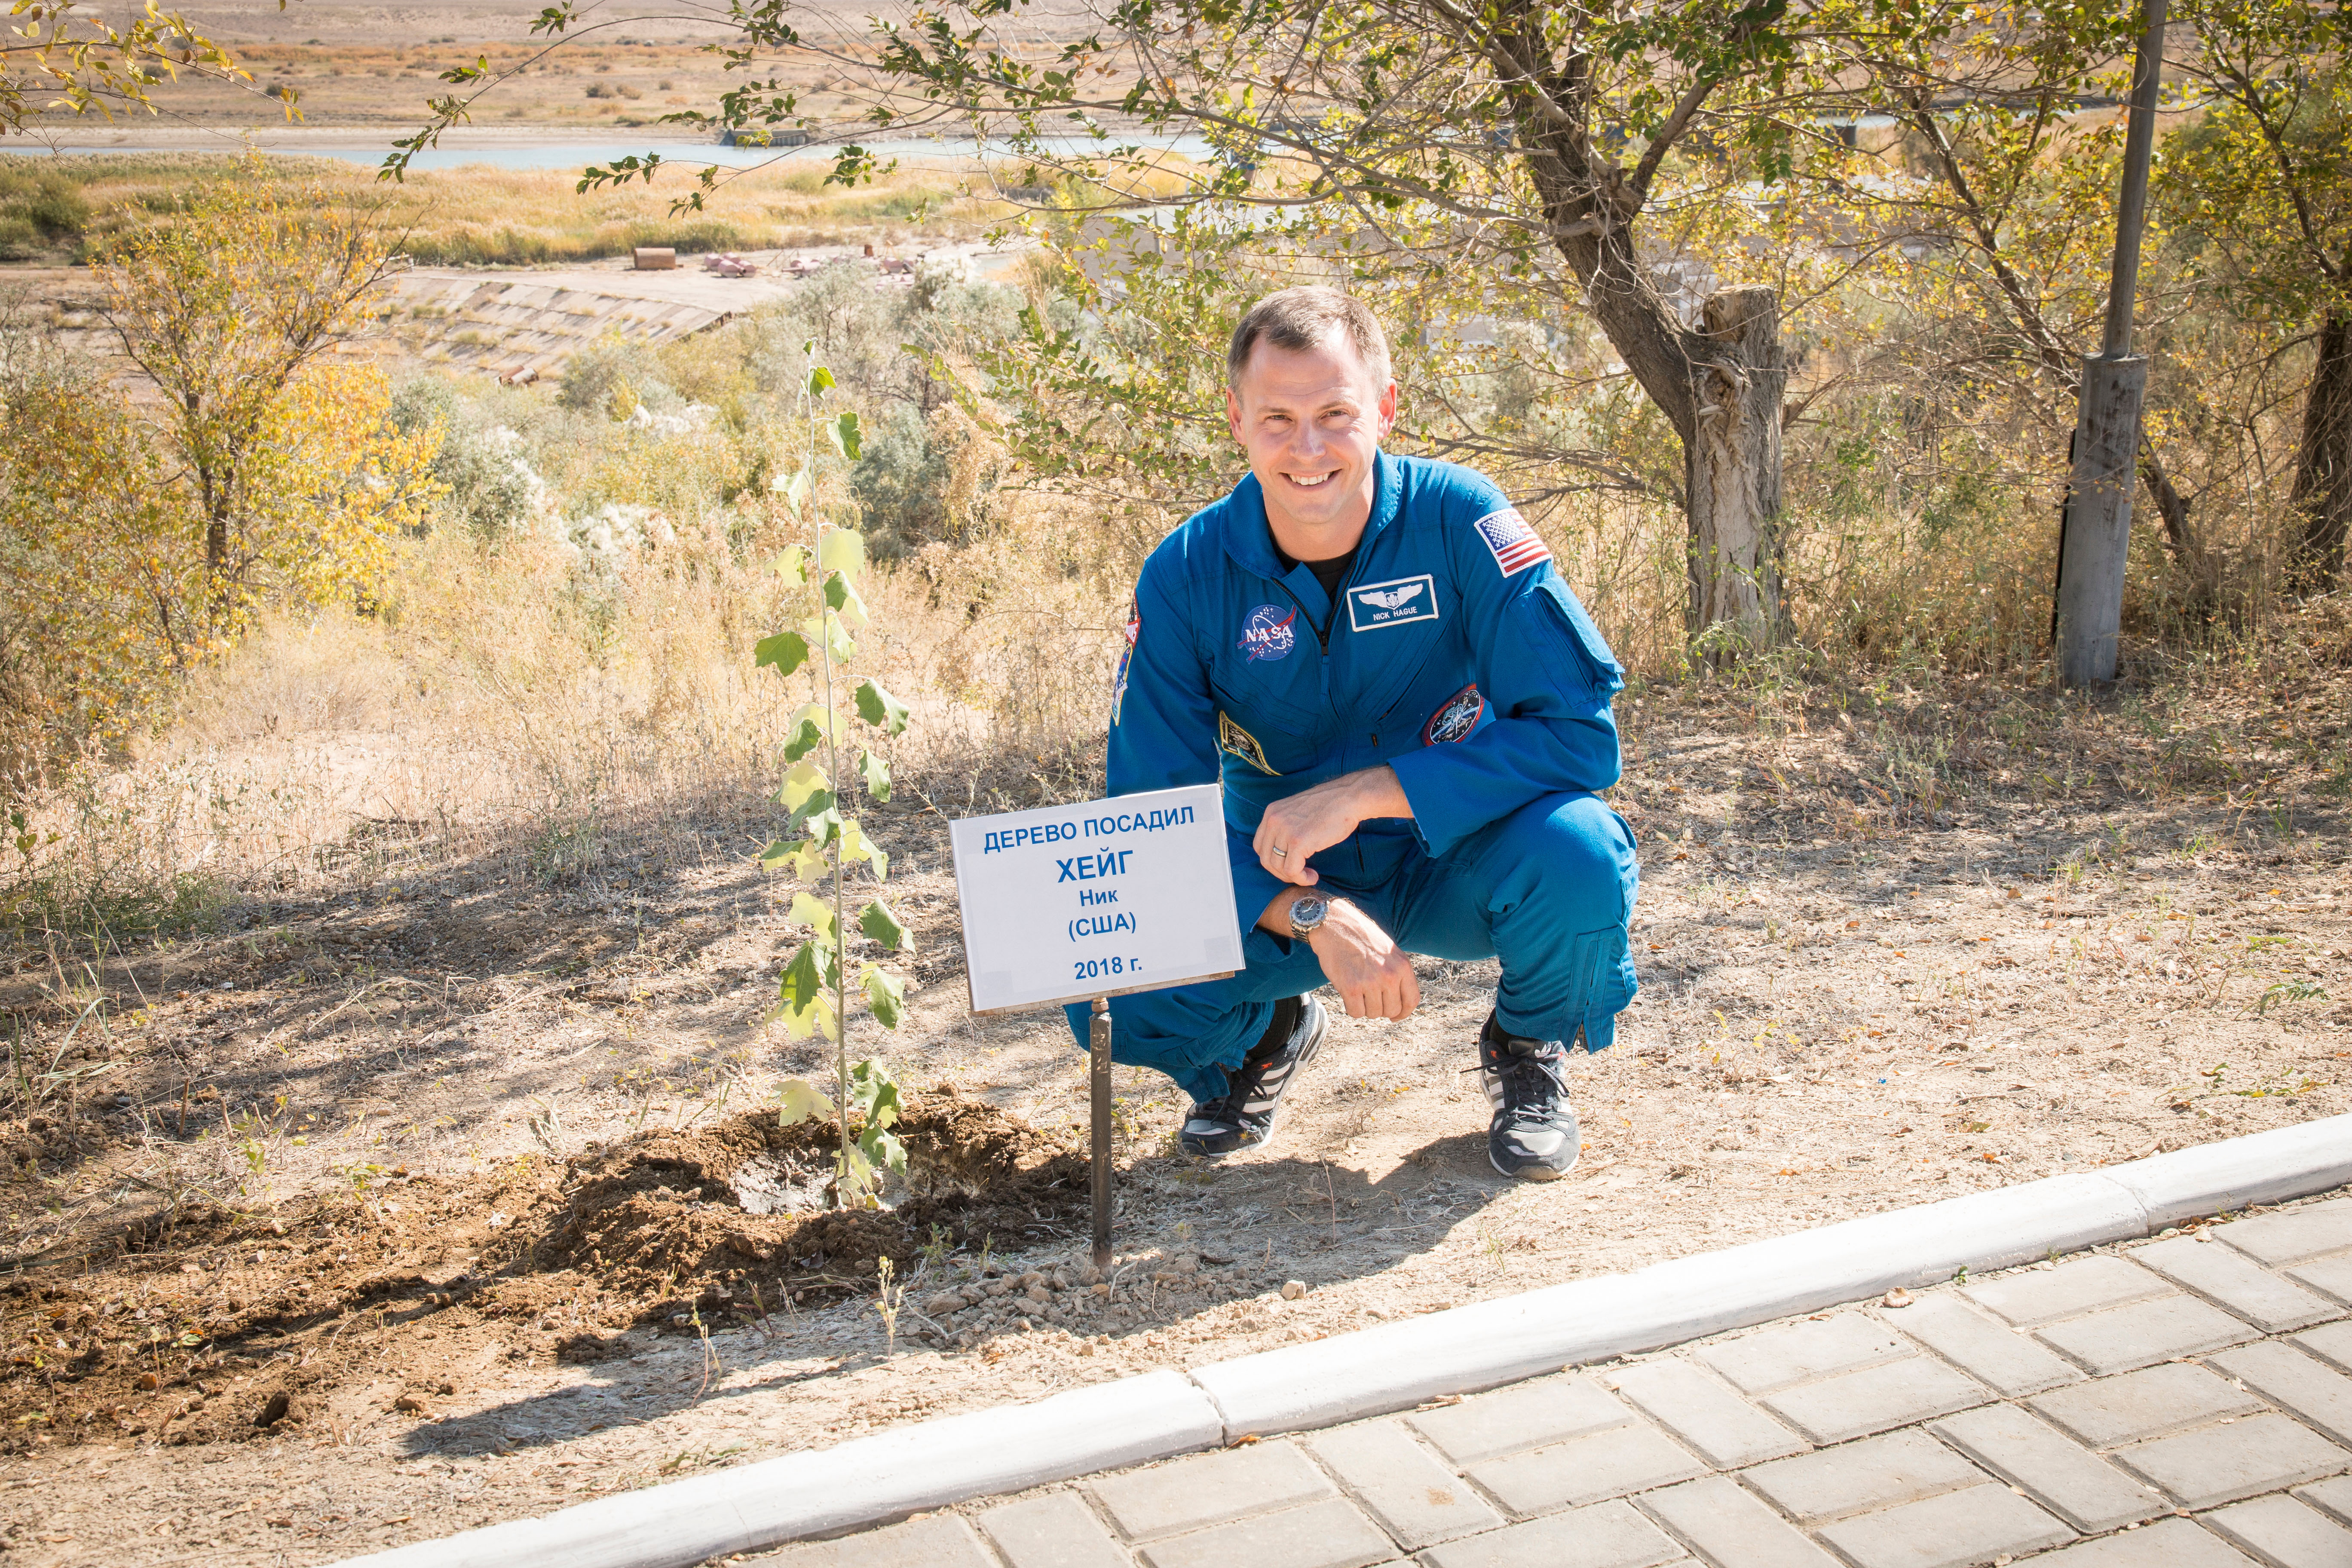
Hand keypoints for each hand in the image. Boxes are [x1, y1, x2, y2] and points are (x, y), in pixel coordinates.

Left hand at [1253, 766, 1409, 886]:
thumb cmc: (1330, 806)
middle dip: (1280, 872)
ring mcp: (1285, 830)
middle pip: (1265, 858)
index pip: (1259, 845)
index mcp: (1272, 812)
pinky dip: (1301, 878)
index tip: (1287, 864)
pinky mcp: (1298, 842)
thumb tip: (1283, 850)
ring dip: (1292, 877)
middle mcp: (1273, 820)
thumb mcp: (1297, 811)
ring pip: (1277, 866)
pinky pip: (1292, 870)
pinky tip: (1312, 876)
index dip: (1272, 860)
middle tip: (1297, 874)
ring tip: (1308, 875)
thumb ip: (1286, 826)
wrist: (1348, 798)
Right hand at [1307, 899, 1418, 1020]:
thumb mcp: (1389, 951)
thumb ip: (1397, 973)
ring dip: (1365, 1008)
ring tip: (1358, 991)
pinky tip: (1348, 995)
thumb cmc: (1360, 937)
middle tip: (1369, 999)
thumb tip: (1398, 1002)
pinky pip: (1356, 1012)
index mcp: (1402, 966)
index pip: (1411, 1000)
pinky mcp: (1351, 987)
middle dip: (1381, 1009)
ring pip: (1374, 1014)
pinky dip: (1351, 1008)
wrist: (1334, 924)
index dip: (1403, 1013)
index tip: (1394, 1016)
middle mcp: (1390, 975)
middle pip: (1392, 1010)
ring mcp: (1370, 982)